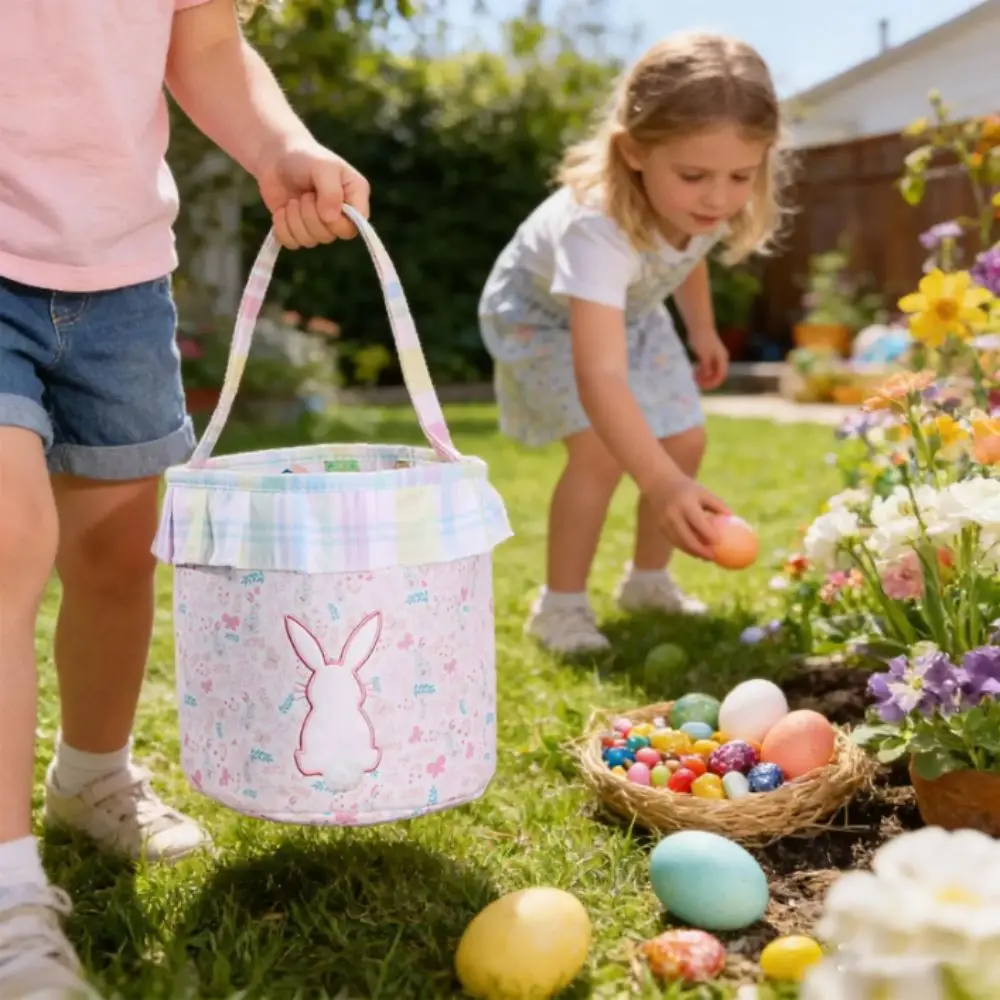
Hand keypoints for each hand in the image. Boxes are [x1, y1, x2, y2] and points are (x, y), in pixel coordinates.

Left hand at [255, 135, 370, 248]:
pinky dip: (282, 227)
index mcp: (355, 199)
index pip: (352, 228)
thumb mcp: (323, 167)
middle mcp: (340, 216)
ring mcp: (319, 225)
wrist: (276, 157)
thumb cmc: (305, 157)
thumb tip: (330, 218)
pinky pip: (292, 243)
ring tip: (294, 200)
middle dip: (309, 215)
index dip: (334, 221)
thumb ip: (331, 192)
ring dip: (294, 219)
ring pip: (309, 241)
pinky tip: (283, 210)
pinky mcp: (298, 231)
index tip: (319, 200)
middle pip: (328, 236)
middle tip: (305, 195)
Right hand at [652, 475, 730, 561]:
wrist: (659, 484)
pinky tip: (696, 552)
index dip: (708, 535)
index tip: (719, 543)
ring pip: (680, 543)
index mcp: (686, 504)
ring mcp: (664, 522)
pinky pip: (675, 541)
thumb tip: (735, 520)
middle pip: (687, 538)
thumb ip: (718, 505)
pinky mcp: (660, 527)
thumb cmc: (688, 489)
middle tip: (713, 558)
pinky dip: (686, 548)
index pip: (698, 523)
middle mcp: (673, 514)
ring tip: (706, 558)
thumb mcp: (704, 492)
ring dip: (693, 553)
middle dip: (701, 551)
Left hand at [690, 328, 729, 390]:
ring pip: (710, 371)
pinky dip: (701, 371)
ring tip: (694, 378)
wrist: (699, 326)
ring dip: (704, 376)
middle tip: (697, 383)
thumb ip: (706, 367)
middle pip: (716, 374)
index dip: (713, 383)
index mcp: (722, 359)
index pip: (721, 375)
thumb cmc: (703, 339)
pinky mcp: (707, 354)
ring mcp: (714, 356)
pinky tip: (694, 371)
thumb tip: (706, 377)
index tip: (703, 386)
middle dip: (707, 380)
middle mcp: (720, 359)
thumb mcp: (704, 355)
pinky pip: (706, 366)